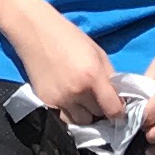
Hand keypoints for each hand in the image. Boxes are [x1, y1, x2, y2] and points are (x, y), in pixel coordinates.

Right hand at [8, 6, 122, 123]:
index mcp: (92, 76)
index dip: (118, 111)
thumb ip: (109, 77)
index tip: (117, 107)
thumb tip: (118, 98)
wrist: (35, 32)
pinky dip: (70, 112)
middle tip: (97, 98)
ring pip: (81, 121)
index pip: (113, 109)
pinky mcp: (45, 102)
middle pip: (98, 116)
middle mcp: (77, 91)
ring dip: (85, 114)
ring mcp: (59, 99)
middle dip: (101, 109)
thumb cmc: (69, 37)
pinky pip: (64, 117)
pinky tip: (68, 99)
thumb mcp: (97, 52)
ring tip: (82, 100)